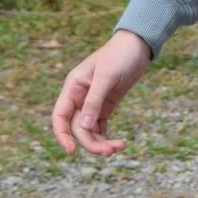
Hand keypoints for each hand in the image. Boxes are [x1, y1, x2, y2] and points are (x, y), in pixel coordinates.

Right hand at [52, 29, 151, 156]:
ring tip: (119, 147)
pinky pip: (101, 128)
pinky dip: (107, 137)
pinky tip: (120, 143)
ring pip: (90, 131)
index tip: (71, 151)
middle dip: (91, 142)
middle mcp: (79, 97)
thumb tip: (84, 127)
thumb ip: (94, 101)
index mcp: (73, 87)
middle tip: (110, 151)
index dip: (62, 135)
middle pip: (78, 128)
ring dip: (101, 143)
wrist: (138, 46)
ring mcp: (93, 103)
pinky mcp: (106, 107)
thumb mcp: (107, 76)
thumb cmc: (120, 55)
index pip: (60, 116)